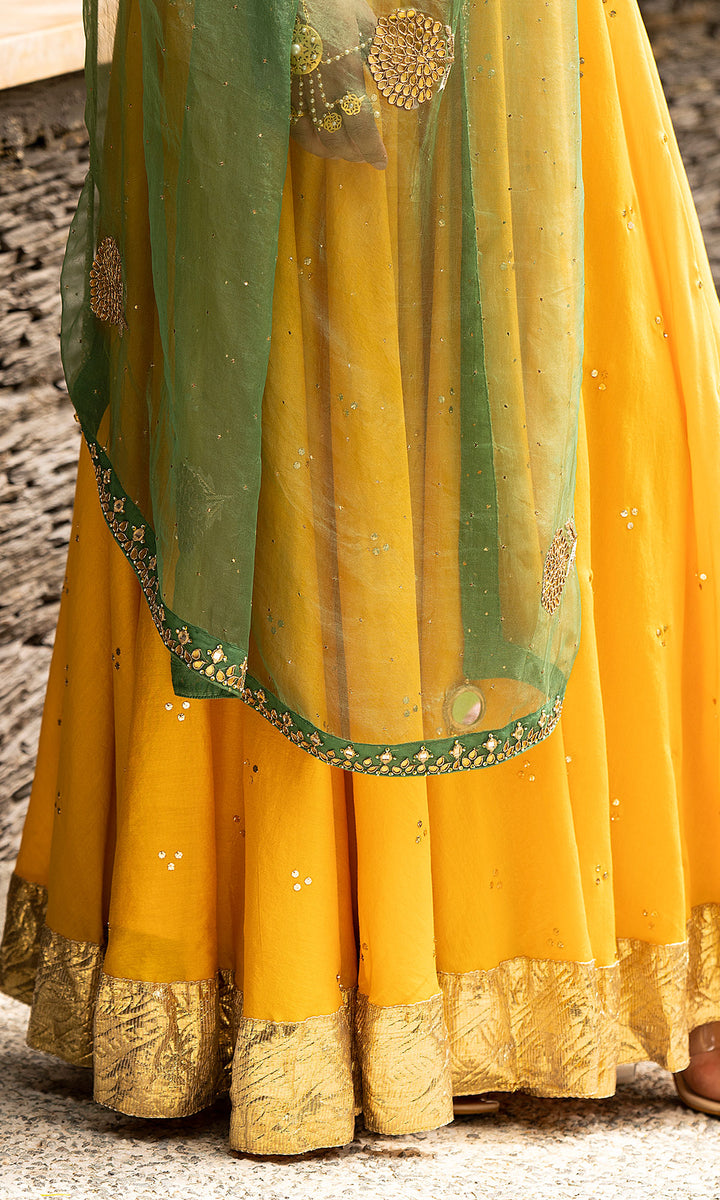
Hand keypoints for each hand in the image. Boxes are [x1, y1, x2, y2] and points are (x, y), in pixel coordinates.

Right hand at [290, 0, 387, 169]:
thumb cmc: (330, 5)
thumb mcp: (364, 24)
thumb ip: (381, 55)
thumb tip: (397, 76)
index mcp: (346, 76)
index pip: (361, 127)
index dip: (372, 150)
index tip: (381, 162)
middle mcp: (322, 91)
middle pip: (337, 140)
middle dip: (354, 154)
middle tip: (366, 156)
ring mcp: (300, 94)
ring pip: (314, 139)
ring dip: (332, 152)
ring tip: (345, 152)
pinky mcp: (284, 91)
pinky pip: (294, 127)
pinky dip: (309, 140)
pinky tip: (320, 141)